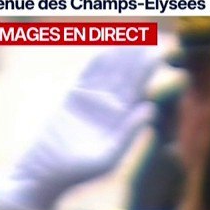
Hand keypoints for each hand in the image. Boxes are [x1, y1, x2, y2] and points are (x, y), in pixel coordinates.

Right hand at [0, 47, 163, 209]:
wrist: (48, 171)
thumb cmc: (81, 171)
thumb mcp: (109, 155)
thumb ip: (130, 132)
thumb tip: (151, 109)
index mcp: (125, 120)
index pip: (141, 91)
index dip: (150, 73)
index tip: (162, 56)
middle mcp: (112, 109)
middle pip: (128, 78)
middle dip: (139, 59)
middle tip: (154, 39)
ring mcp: (93, 101)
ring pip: (109, 73)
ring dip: (121, 56)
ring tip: (134, 38)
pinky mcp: (74, 98)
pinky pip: (87, 76)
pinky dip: (97, 63)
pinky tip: (108, 50)